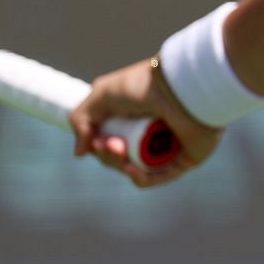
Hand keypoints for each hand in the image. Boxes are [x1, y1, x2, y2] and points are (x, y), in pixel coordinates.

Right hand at [70, 56, 223, 188]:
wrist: (179, 89)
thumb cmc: (143, 86)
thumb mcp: (102, 94)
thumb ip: (82, 119)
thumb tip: (80, 152)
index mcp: (133, 114)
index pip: (108, 139)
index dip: (98, 144)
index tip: (96, 140)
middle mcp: (150, 130)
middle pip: (119, 156)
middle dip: (108, 154)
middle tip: (111, 144)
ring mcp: (166, 146)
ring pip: (134, 169)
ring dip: (120, 165)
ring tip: (121, 150)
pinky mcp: (182, 159)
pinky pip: (155, 178)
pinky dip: (141, 178)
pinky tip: (133, 170)